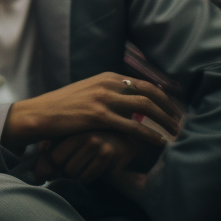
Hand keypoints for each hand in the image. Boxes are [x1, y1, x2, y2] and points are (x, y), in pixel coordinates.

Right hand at [2, 72, 180, 153]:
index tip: (175, 111)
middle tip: (181, 123)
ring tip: (175, 133)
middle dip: (169, 108)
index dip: (164, 98)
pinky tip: (159, 143)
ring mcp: (103, 99)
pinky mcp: (98, 116)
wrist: (40, 114)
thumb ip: (109, 94)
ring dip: (164, 121)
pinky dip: (150, 135)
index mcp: (106, 77)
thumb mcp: (88, 93)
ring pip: (145, 107)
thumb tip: (130, 102)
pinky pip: (132, 126)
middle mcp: (107, 84)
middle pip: (150, 93)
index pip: (144, 84)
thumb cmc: (63, 107)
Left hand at [35, 130, 145, 183]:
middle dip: (67, 170)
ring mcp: (97, 143)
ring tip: (88, 163)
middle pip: (61, 166)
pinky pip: (87, 178)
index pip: (51, 155)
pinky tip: (97, 167)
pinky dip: (88, 178)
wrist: (128, 137)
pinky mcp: (109, 156)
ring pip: (73, 173)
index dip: (56, 163)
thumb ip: (48, 156)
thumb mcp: (69, 142)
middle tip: (79, 162)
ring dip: (78, 174)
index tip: (66, 158)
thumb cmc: (93, 139)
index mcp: (71, 125)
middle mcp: (82, 133)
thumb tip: (37, 177)